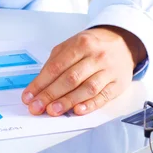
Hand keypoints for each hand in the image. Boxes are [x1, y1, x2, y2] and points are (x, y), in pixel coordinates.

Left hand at [22, 26, 145, 115]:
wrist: (123, 42)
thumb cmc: (92, 46)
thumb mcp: (72, 45)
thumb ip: (55, 62)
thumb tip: (39, 85)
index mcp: (81, 44)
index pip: (56, 67)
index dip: (41, 83)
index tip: (29, 96)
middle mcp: (96, 57)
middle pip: (70, 78)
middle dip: (51, 94)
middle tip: (37, 107)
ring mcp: (108, 70)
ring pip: (87, 88)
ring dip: (68, 101)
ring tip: (53, 110)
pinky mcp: (118, 84)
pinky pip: (103, 96)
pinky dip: (90, 105)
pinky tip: (78, 110)